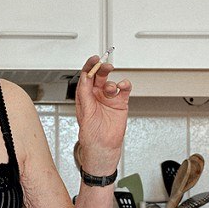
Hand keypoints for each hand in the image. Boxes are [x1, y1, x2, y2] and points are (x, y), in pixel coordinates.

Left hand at [74, 53, 131, 172]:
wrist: (103, 148)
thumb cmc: (91, 136)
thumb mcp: (85, 113)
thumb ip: (85, 95)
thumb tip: (85, 79)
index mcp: (84, 97)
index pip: (85, 78)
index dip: (89, 67)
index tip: (94, 59)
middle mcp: (96, 96)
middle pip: (98, 77)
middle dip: (101, 69)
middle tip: (105, 65)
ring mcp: (108, 99)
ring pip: (110, 82)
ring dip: (111, 81)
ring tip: (110, 88)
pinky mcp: (120, 103)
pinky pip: (123, 90)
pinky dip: (124, 85)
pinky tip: (122, 86)